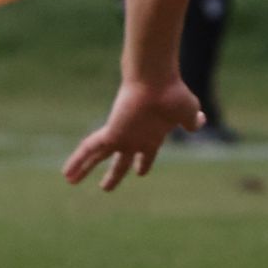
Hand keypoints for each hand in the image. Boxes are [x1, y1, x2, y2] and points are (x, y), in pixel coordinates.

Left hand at [62, 79, 204, 191]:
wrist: (156, 81)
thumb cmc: (173, 95)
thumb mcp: (188, 112)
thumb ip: (191, 121)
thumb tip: (200, 121)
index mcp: (153, 136)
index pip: (146, 155)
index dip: (143, 164)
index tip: (141, 172)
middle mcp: (135, 138)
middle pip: (121, 161)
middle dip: (114, 174)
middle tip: (106, 187)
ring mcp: (121, 136)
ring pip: (98, 157)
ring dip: (85, 169)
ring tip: (70, 182)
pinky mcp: (110, 132)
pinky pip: (89, 150)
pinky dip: (77, 161)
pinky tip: (67, 174)